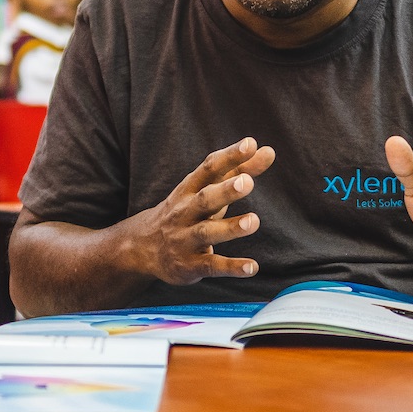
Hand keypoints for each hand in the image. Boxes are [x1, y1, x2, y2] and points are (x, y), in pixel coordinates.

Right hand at [120, 138, 270, 285]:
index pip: (209, 169)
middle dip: (225, 191)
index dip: (229, 156)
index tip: (250, 144)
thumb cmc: (187, 210)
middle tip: (247, 182)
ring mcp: (186, 239)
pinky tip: (252, 267)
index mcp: (190, 189)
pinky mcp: (191, 265)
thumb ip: (240, 170)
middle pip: (205, 199)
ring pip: (207, 232)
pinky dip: (231, 267)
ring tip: (253, 221)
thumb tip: (269, 151)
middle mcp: (185, 212)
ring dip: (230, 228)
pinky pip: (212, 265)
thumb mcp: (207, 188)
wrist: (143, 247)